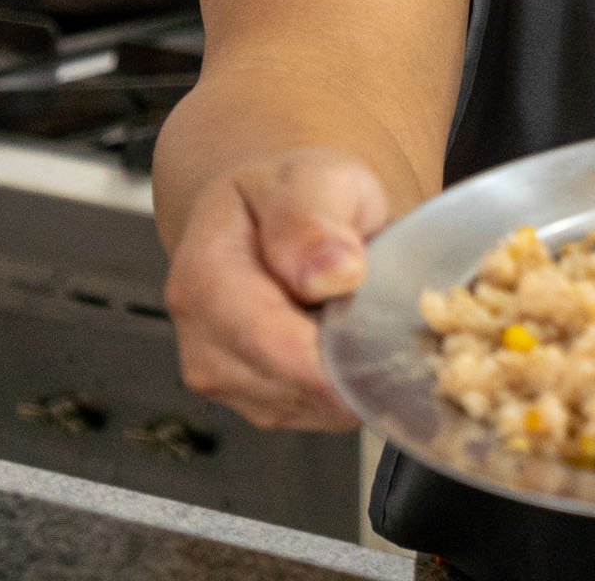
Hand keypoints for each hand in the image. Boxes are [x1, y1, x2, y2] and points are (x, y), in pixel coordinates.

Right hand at [164, 147, 388, 431]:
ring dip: (351, 372)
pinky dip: (346, 385)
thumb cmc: (290, 194)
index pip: (270, 340)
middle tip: (393, 314)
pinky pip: (316, 413)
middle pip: (293, 384)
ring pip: (311, 406)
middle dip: (354, 359)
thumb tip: (336, 274)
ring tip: (362, 316)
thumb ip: (314, 221)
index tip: (387, 335)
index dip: (334, 352)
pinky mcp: (252, 401)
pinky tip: (349, 340)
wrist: (263, 214)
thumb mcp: (309, 180)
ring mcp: (221, 378)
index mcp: (205, 275)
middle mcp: (201, 338)